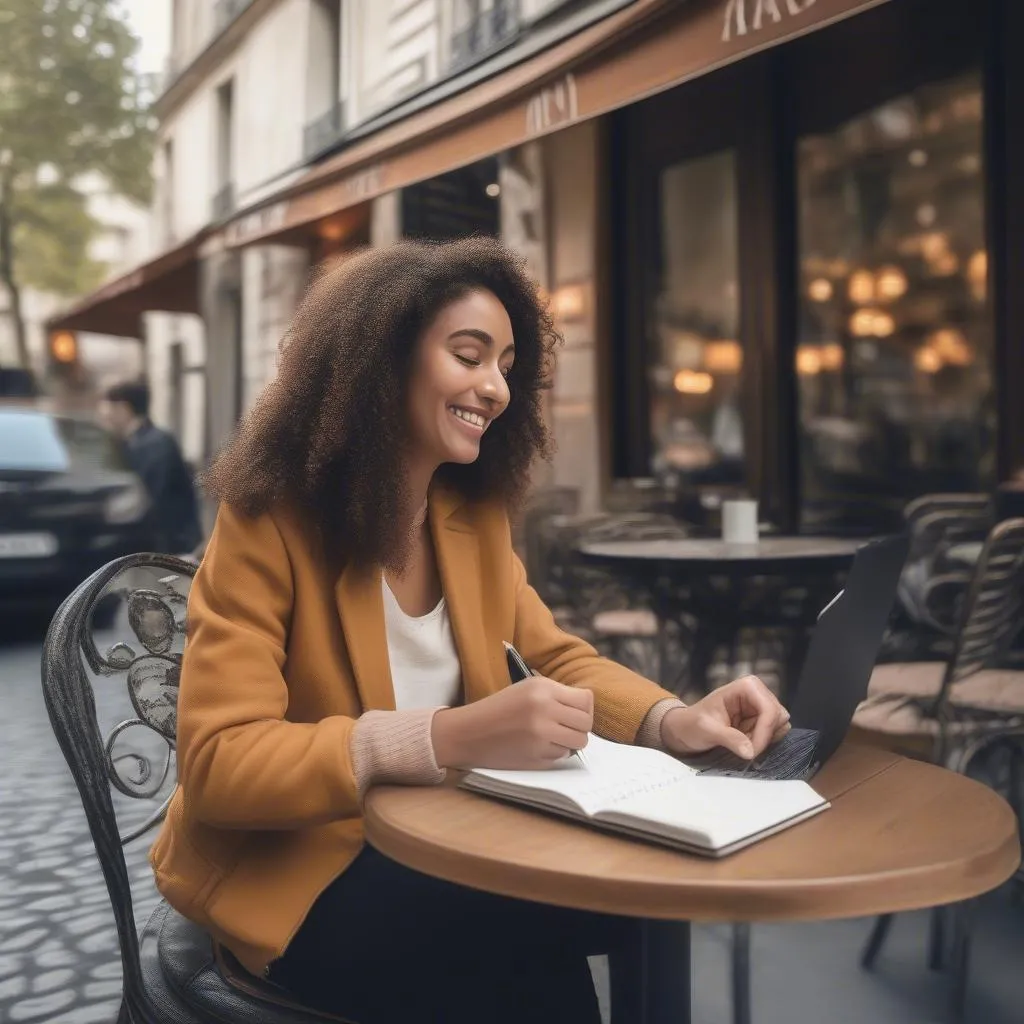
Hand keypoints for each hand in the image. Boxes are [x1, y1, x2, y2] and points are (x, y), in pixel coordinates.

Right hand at [431, 676, 592, 770]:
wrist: (468, 733)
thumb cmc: (497, 709)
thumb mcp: (526, 688)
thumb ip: (556, 694)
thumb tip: (587, 708)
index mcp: (542, 688)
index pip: (585, 699)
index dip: (583, 708)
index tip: (574, 712)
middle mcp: (544, 709)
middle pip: (586, 722)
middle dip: (579, 727)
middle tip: (565, 727)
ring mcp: (541, 734)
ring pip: (579, 741)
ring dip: (569, 741)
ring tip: (552, 737)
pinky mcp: (537, 756)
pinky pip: (562, 756)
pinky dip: (554, 753)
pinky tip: (537, 746)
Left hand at [659, 675, 789, 760]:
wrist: (686, 730)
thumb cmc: (692, 724)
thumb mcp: (707, 731)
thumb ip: (730, 738)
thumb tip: (750, 752)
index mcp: (746, 686)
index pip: (769, 710)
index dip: (764, 733)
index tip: (751, 752)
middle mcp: (758, 693)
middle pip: (779, 718)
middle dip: (764, 737)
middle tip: (744, 748)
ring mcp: (761, 706)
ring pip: (779, 727)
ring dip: (763, 740)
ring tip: (741, 742)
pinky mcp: (761, 720)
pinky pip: (775, 734)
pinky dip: (763, 742)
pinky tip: (745, 742)